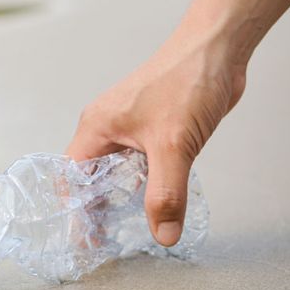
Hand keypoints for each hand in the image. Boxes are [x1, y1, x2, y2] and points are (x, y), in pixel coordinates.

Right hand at [66, 26, 246, 245]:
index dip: (76, 209)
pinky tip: (157, 199)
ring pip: (117, 171)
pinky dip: (144, 183)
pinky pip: (140, 163)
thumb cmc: (186, 82)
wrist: (218, 49)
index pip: (71, 176)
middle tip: (107, 241)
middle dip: (96, 208)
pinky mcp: (153, 127)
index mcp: (96, 127)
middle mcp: (107, 127)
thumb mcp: (173, 146)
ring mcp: (130, 126)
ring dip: (122, 196)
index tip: (87, 240)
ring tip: (128, 227)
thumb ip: (165, 194)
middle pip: (90, 176)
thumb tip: (162, 234)